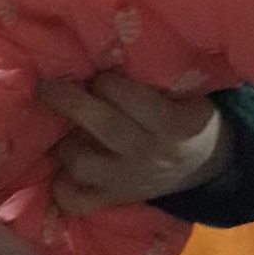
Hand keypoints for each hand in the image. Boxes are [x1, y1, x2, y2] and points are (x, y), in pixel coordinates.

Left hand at [39, 73, 230, 214]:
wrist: (205, 164)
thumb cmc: (186, 115)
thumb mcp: (184, 95)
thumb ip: (150, 80)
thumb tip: (100, 54)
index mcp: (173, 124)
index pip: (130, 98)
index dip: (105, 81)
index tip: (92, 72)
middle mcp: (149, 154)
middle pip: (103, 125)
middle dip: (70, 101)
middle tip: (47, 86)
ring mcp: (129, 181)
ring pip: (83, 163)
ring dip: (63, 142)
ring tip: (59, 128)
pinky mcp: (114, 200)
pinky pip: (78, 201)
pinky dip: (61, 188)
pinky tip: (57, 170)